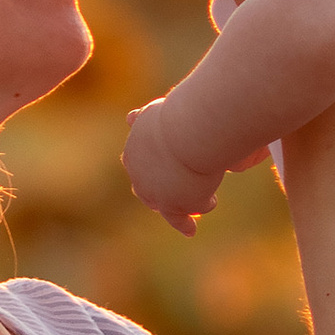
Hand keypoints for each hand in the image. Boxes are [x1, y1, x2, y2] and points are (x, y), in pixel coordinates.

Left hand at [123, 98, 225, 232]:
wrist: (187, 133)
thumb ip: (142, 119)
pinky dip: (190, 218)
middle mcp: (139, 176)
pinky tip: (204, 211)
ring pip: (165, 209)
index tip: (156, 173)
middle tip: (165, 202)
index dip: (149, 170)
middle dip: (156, 196)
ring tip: (190, 220)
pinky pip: (181, 219)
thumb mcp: (153, 113)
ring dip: (178, 215)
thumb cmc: (178, 115)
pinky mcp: (174, 205)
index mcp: (133, 151)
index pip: (138, 165)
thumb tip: (129, 118)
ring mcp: (156, 192)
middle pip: (146, 192)